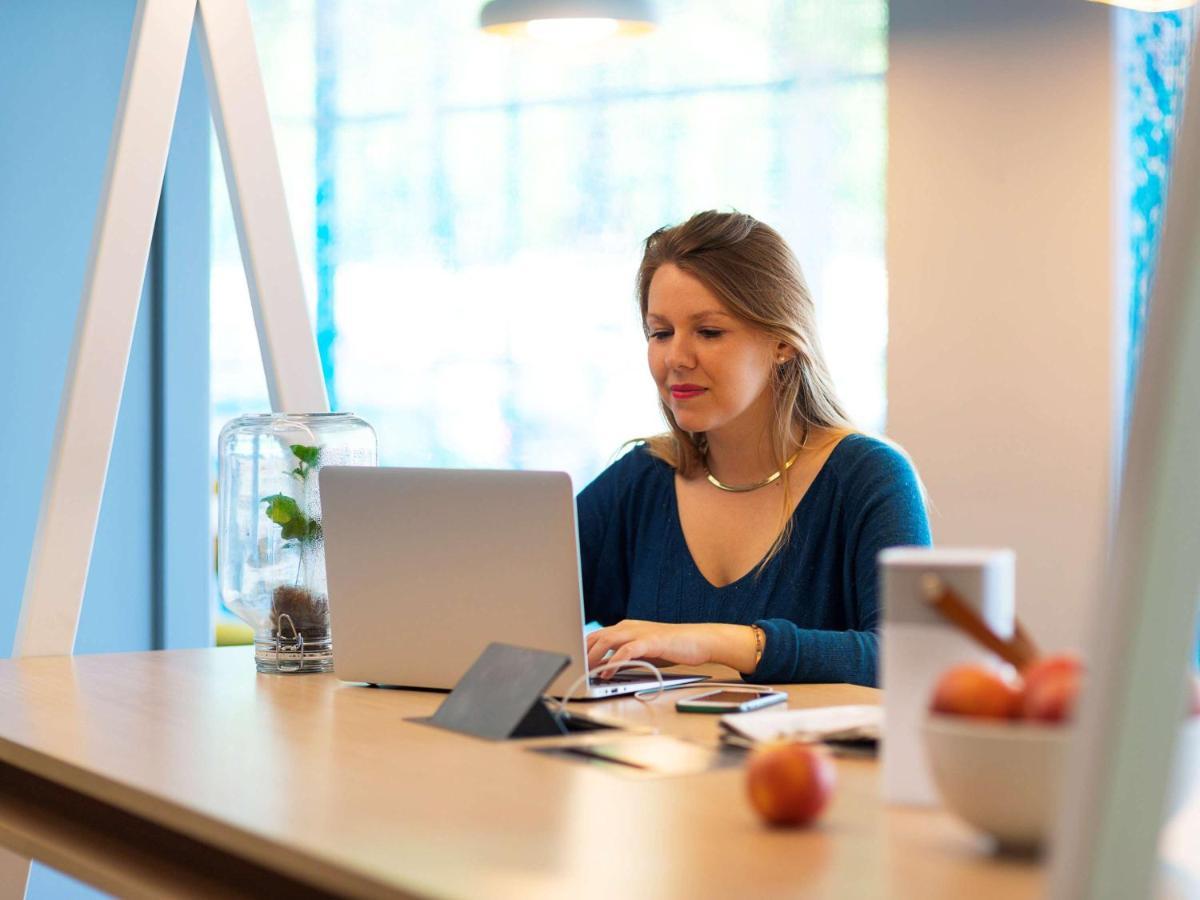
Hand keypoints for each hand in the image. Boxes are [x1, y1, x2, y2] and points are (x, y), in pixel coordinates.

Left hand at [586, 620, 757, 677]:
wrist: (700, 640)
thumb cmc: (673, 648)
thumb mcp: (644, 651)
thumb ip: (625, 656)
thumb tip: (606, 669)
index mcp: (626, 627)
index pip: (596, 635)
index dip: (581, 648)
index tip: (571, 662)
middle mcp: (629, 626)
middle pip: (596, 636)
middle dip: (582, 653)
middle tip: (573, 669)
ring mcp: (639, 632)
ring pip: (607, 641)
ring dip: (593, 657)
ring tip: (585, 671)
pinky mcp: (650, 641)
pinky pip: (626, 650)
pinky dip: (613, 661)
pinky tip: (607, 673)